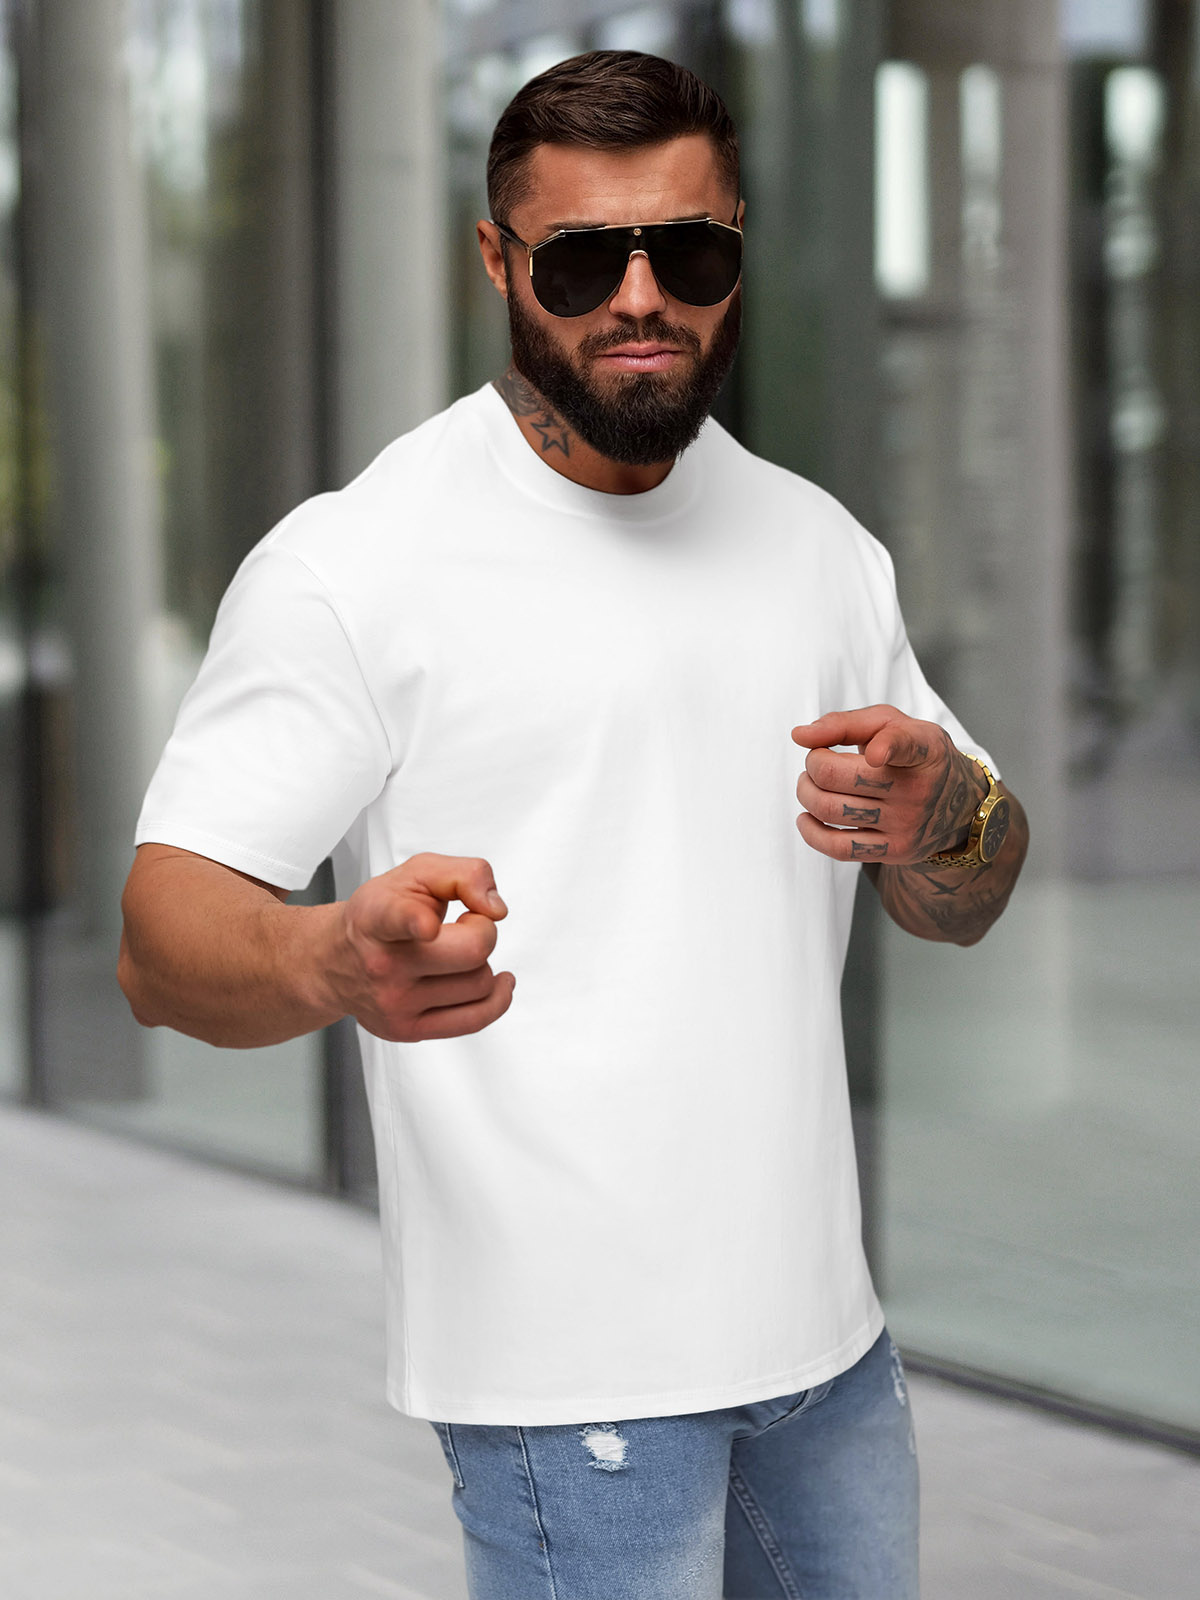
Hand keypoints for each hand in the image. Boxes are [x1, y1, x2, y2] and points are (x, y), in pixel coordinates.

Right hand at [328, 853, 514, 1041]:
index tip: (427, 926)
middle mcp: (383, 963)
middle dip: (484, 931)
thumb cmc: (381, 912)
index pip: (397, 920)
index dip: (417, 922)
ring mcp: (395, 1002)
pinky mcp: (408, 1031)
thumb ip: (465, 874)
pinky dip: (497, 998)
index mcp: (378, 918)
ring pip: (479, 983)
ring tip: (456, 954)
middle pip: (470, 952)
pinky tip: (496, 982)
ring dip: (481, 963)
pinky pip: (477, 1019)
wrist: (335, 960)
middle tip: (467, 924)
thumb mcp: (417, 873)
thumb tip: (495, 909)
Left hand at [790, 705, 986, 864]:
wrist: (958, 804)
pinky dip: (811, 832)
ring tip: (811, 784)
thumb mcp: (891, 724)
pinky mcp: (895, 850)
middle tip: (817, 760)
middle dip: (812, 764)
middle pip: (835, 776)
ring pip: (829, 809)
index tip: (873, 754)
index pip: (903, 746)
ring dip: (806, 792)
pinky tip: (807, 817)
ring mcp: (906, 823)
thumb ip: (844, 723)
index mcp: (921, 748)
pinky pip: (839, 848)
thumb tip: (799, 736)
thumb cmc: (912, 754)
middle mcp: (916, 788)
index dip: (885, 748)